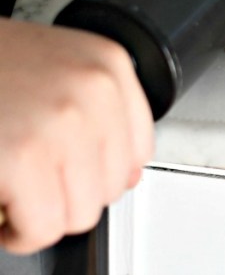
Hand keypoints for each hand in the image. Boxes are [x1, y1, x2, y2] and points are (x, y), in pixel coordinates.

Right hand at [0, 19, 152, 253]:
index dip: (98, 173)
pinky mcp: (23, 157)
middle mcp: (94, 89)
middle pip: (111, 187)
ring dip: (41, 215)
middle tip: (29, 181)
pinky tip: (3, 207)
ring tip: (14, 189)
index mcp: (107, 65)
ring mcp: (63, 122)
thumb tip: (126, 177)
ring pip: (80, 213)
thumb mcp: (56, 70)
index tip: (67, 171)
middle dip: (65, 195)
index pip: (139, 150)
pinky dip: (17, 232)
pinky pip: (41, 227)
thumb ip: (98, 114)